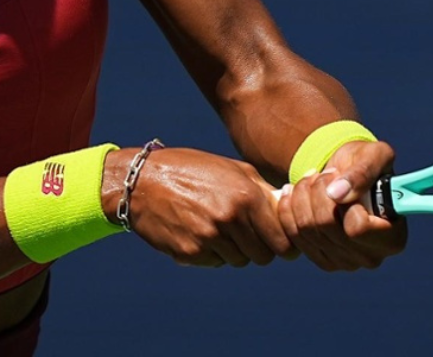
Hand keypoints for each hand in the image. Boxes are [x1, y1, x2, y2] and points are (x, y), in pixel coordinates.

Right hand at [114, 147, 291, 266]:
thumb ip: (263, 190)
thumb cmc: (192, 169)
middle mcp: (230, 218)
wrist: (143, 181)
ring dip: (235, 250)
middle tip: (248, 234)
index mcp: (246, 196)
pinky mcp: (190, 252)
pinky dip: (212, 253)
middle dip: (260, 248)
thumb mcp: (233, 169)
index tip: (282, 243)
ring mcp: (210, 238)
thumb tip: (289, 206)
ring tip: (219, 228)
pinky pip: (214, 263)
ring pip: (240, 261)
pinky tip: (199, 231)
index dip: (285, 243)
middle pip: (264, 256)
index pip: (282, 240)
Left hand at [275, 139, 407, 270]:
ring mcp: (344, 262)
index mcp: (393, 238)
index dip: (344, 200)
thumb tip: (338, 195)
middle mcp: (371, 257)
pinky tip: (293, 191)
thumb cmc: (367, 164)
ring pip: (306, 230)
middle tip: (323, 174)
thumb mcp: (374, 155)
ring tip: (311, 179)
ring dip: (302, 196)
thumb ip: (362, 172)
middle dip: (318, 191)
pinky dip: (288, 209)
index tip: (341, 178)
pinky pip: (293, 236)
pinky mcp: (321, 259)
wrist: (347, 175)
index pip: (357, 228)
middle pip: (326, 228)